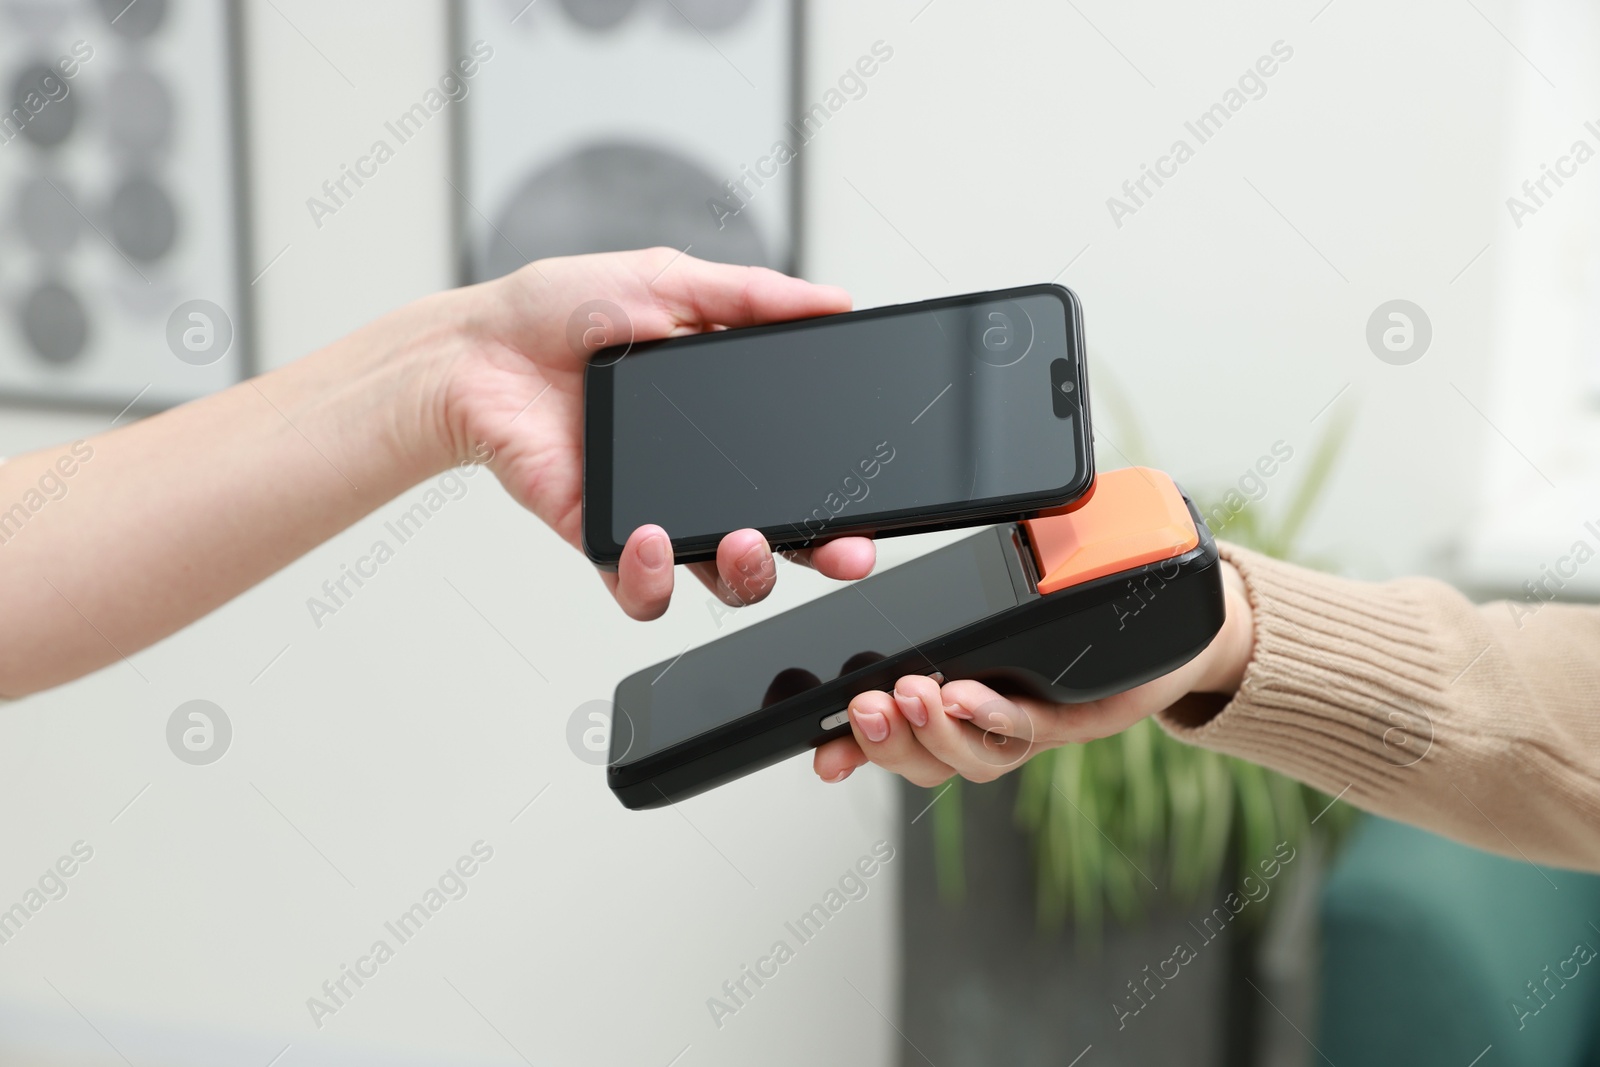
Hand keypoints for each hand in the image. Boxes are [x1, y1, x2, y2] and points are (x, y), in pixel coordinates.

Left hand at [425, 248, 876, 619]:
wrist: (477, 351)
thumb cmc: (560, 311)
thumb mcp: (671, 282)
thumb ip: (754, 297)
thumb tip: (835, 301)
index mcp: (728, 421)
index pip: (804, 469)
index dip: (845, 496)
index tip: (874, 508)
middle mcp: (701, 476)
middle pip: (783, 538)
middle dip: (823, 555)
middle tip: (842, 551)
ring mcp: (657, 512)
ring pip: (723, 578)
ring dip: (748, 571)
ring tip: (743, 540)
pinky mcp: (605, 539)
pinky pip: (643, 588)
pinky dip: (655, 577)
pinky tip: (653, 538)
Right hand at [812, 560, 1254, 784]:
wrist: (1173, 632)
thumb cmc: (1080, 613)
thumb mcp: (997, 597)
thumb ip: (945, 595)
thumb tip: (880, 572)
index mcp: (962, 703)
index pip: (896, 739)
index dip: (853, 754)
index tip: (820, 757)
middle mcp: (992, 727)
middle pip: (925, 761)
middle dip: (887, 740)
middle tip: (865, 706)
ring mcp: (1033, 727)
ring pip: (971, 758)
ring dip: (934, 731)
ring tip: (913, 694)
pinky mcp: (1079, 719)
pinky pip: (1027, 729)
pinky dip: (991, 715)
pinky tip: (968, 693)